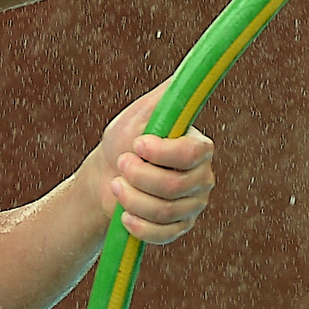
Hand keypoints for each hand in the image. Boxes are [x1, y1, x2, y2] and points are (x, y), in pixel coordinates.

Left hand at [94, 82, 215, 244]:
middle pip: (173, 187)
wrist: (106, 177)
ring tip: (117, 185)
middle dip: (138, 177)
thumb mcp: (142, 112)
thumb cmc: (124, 140)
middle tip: (121, 163)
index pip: (191, 154)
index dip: (161, 153)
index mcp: (199, 148)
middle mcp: (202, 177)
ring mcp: (192, 206)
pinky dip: (138, 225)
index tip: (137, 144)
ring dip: (131, 199)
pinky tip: (124, 215)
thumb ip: (168, 95)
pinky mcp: (179, 228)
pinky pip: (163, 234)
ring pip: (164, 211)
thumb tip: (191, 73)